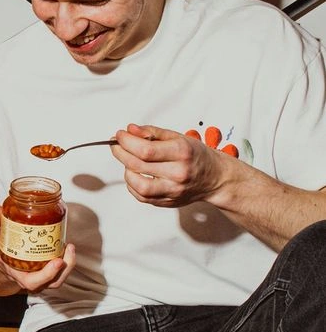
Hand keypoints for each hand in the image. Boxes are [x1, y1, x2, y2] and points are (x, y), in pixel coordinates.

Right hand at [0, 203, 75, 292]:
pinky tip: (67, 245)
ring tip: (70, 246)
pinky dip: (66, 259)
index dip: (47, 275)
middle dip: (64, 268)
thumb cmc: (3, 248)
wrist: (4, 255)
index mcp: (19, 275)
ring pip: (60, 277)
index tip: (57, 262)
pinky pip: (61, 270)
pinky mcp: (50, 270)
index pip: (33, 283)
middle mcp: (33, 279)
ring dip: (69, 263)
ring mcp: (43, 277)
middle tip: (68, 249)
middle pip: (53, 282)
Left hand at [111, 123, 231, 207]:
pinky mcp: (167, 202)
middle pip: (138, 165)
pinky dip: (132, 184)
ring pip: (138, 185)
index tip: (120, 135)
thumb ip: (152, 132)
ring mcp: (173, 190)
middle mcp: (177, 173)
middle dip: (120, 152)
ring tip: (128, 161)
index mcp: (181, 153)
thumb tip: (130, 130)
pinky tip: (135, 174)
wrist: (215, 178)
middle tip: (116, 145)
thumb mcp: (178, 137)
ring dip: (126, 171)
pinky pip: (141, 196)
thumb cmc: (196, 156)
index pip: (145, 149)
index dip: (126, 142)